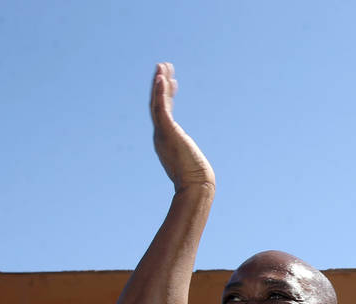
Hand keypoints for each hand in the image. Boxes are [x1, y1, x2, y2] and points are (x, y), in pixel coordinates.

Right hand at [149, 62, 215, 190]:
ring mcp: (162, 133)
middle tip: (163, 65)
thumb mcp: (190, 160)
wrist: (195, 185)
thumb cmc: (195, 178)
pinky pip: (161, 109)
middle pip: (157, 103)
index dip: (166, 95)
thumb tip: (198, 162)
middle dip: (160, 84)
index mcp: (165, 138)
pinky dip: (160, 94)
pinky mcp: (167, 133)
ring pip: (157, 103)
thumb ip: (188, 155)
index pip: (164, 111)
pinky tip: (162, 79)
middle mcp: (160, 134)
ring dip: (159, 83)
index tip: (171, 81)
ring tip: (162, 66)